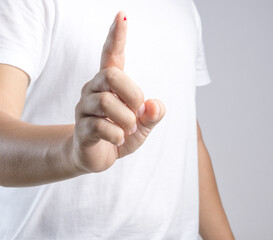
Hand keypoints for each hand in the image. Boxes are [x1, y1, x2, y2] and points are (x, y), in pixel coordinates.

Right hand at [71, 11, 165, 172]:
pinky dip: (117, 136)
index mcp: (110, 84)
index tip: (122, 15)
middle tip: (138, 112)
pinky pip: (100, 126)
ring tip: (128, 129)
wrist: (98, 157)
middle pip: (111, 75)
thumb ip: (153, 114)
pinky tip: (119, 139)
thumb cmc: (122, 134)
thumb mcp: (144, 125)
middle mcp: (93, 90)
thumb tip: (153, 105)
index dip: (116, 36)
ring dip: (126, 119)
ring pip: (105, 102)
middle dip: (132, 93)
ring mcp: (84, 108)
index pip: (111, 54)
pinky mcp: (81, 129)